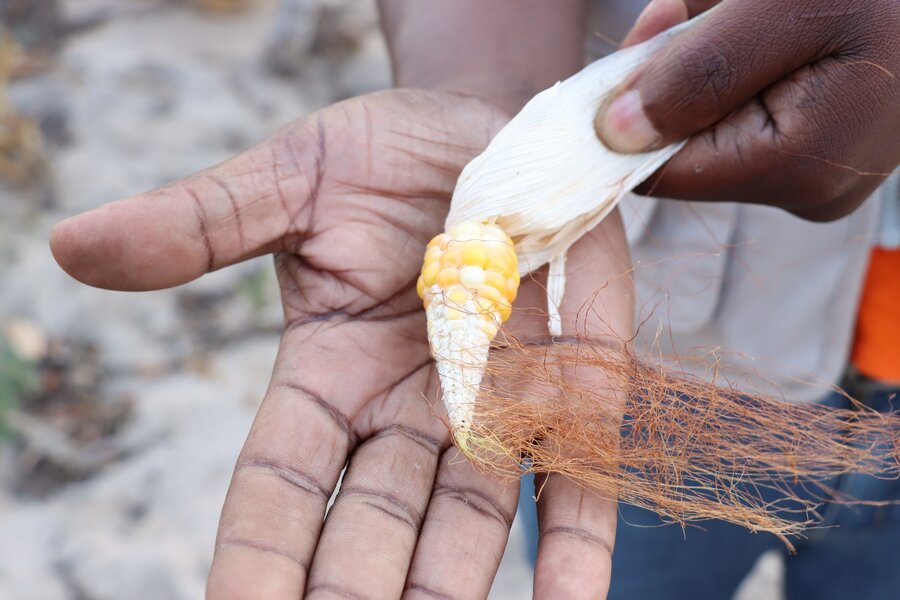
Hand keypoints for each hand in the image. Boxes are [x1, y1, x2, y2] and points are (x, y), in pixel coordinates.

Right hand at [51, 89, 631, 598]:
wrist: (493, 131)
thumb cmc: (389, 153)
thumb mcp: (292, 178)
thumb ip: (203, 222)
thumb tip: (74, 246)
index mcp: (332, 371)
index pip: (280, 485)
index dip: (258, 557)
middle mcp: (410, 409)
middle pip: (372, 526)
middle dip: (356, 596)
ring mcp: (496, 405)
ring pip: (466, 524)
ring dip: (449, 592)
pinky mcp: (574, 391)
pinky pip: (574, 483)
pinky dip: (573, 552)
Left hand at [596, 0, 899, 220]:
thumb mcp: (781, 8)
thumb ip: (696, 73)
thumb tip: (613, 134)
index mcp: (792, 170)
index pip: (659, 172)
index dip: (631, 110)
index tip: (645, 42)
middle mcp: (804, 193)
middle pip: (682, 150)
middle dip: (671, 77)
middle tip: (691, 9)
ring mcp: (816, 179)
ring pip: (709, 130)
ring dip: (701, 67)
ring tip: (741, 14)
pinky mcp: (819, 156)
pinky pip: (747, 120)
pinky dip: (734, 73)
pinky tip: (761, 32)